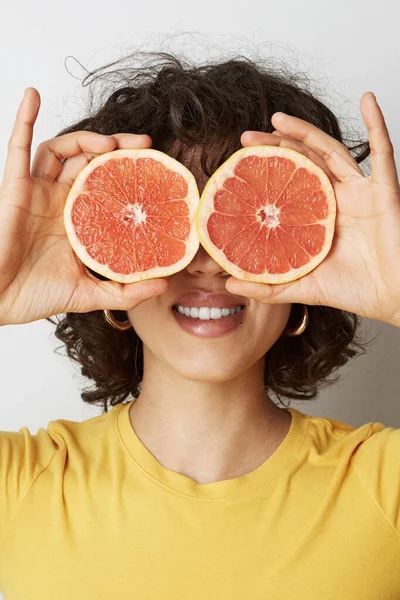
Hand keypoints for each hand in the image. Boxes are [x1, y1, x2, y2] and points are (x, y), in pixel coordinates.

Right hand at [0, 87, 167, 325]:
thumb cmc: (37, 296)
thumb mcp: (91, 294)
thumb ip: (126, 291)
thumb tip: (164, 282)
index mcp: (80, 220)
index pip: (109, 185)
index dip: (130, 173)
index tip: (157, 168)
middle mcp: (61, 202)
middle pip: (90, 161)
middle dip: (117, 148)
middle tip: (144, 144)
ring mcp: (38, 192)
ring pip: (61, 151)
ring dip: (84, 138)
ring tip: (108, 142)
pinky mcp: (15, 188)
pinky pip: (17, 147)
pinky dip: (24, 119)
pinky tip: (33, 96)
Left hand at [225, 92, 399, 326]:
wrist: (393, 298)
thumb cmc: (356, 290)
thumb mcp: (303, 286)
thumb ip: (268, 286)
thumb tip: (229, 284)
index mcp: (317, 216)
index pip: (287, 184)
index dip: (265, 170)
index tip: (238, 162)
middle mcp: (336, 199)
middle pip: (303, 162)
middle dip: (275, 146)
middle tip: (246, 138)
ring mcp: (359, 191)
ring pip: (331, 151)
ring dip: (306, 131)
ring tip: (278, 117)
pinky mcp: (383, 190)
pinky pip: (383, 151)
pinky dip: (377, 123)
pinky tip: (367, 100)